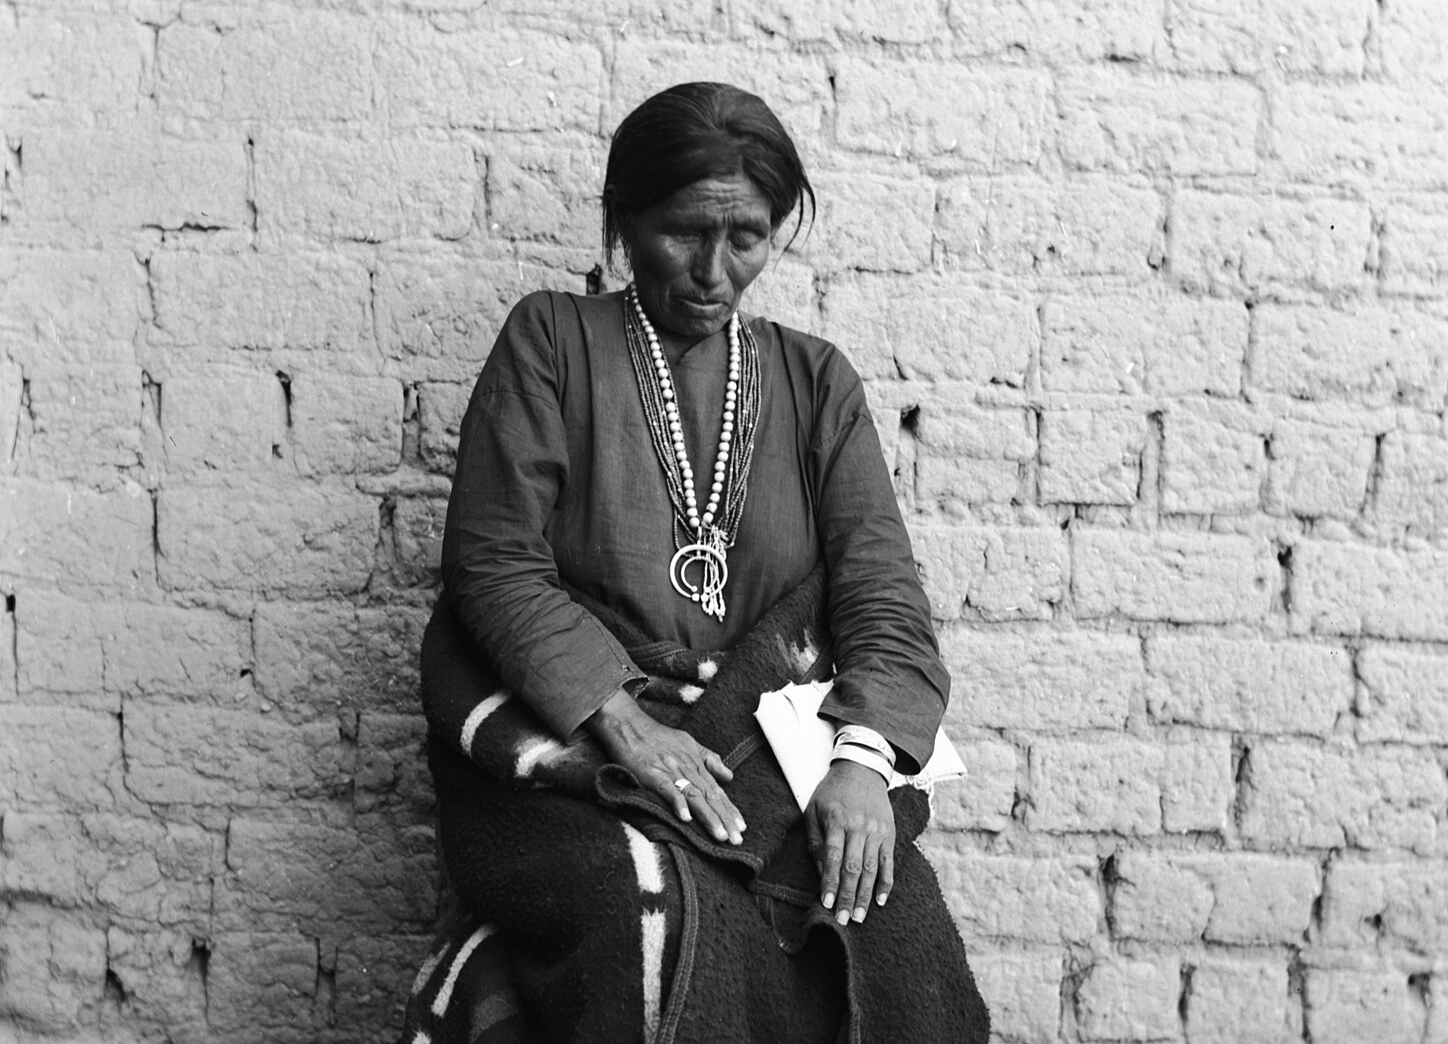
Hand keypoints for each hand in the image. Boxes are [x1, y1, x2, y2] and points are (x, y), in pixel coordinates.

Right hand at [586, 689, 745, 844]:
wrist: (630, 725)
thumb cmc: (659, 736)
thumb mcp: (689, 743)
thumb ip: (709, 759)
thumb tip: (729, 776)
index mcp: (696, 763)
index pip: (716, 790)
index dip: (729, 809)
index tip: (741, 827)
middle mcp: (687, 768)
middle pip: (709, 796)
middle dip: (724, 819)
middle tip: (737, 840)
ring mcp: (670, 770)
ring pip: (694, 796)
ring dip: (708, 817)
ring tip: (720, 835)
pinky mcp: (652, 773)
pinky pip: (667, 789)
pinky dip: (677, 803)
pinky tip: (685, 819)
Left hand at [805, 760, 893, 924]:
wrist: (862, 769)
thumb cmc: (832, 792)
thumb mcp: (814, 809)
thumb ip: (815, 841)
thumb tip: (821, 872)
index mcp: (837, 820)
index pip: (833, 858)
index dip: (830, 882)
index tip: (826, 904)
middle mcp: (859, 827)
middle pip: (854, 868)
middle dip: (847, 896)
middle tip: (843, 920)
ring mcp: (877, 831)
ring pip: (871, 869)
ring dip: (865, 895)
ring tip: (858, 916)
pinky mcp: (890, 833)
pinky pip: (888, 862)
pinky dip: (886, 883)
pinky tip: (880, 900)